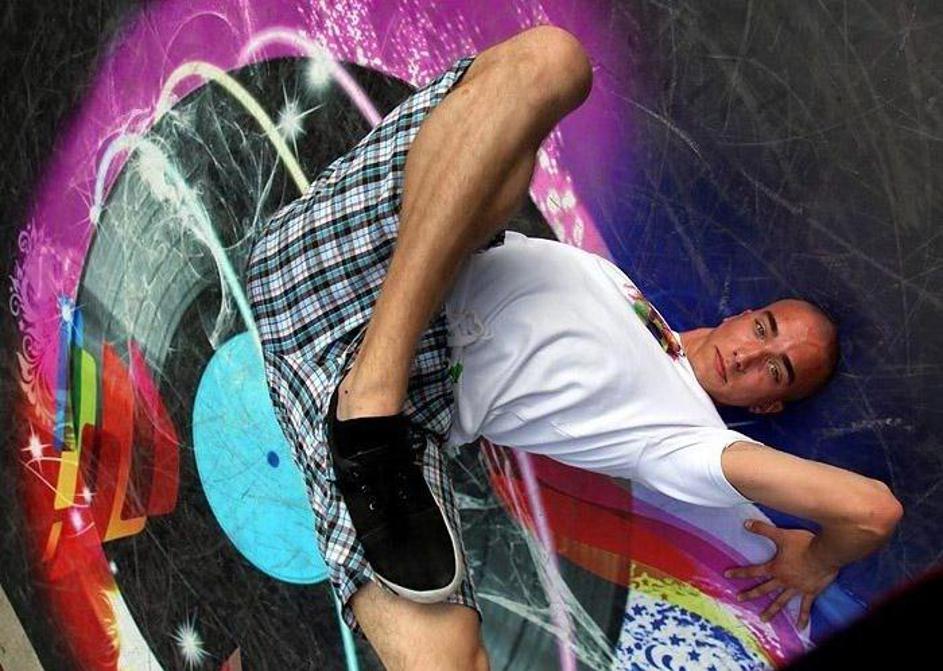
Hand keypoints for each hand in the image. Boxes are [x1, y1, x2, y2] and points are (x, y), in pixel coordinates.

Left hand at [724, 520, 839, 629]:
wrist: (825, 554)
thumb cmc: (804, 544)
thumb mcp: (781, 535)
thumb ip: (763, 529)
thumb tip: (745, 523)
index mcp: (775, 568)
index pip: (753, 571)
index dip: (740, 573)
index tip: (727, 575)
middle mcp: (784, 580)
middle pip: (764, 589)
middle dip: (750, 594)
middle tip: (739, 599)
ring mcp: (796, 588)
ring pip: (781, 602)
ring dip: (771, 611)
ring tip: (763, 620)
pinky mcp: (810, 592)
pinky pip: (805, 607)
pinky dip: (803, 618)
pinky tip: (801, 628)